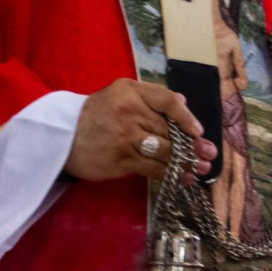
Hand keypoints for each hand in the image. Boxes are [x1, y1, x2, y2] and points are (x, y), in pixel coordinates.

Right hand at [65, 78, 216, 182]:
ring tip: (200, 169)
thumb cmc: (96, 114)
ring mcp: (125, 138)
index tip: (198, 131)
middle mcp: (129, 112)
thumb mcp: (119, 94)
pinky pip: (153, 168)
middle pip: (169, 130)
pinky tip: (183, 178)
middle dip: (193, 145)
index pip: (166, 101)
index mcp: (130, 92)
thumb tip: (184, 104)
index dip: (186, 118)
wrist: (62, 136)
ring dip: (186, 162)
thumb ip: (151, 96)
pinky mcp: (121, 161)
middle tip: (210, 155)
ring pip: (165, 151)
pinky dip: (171, 174)